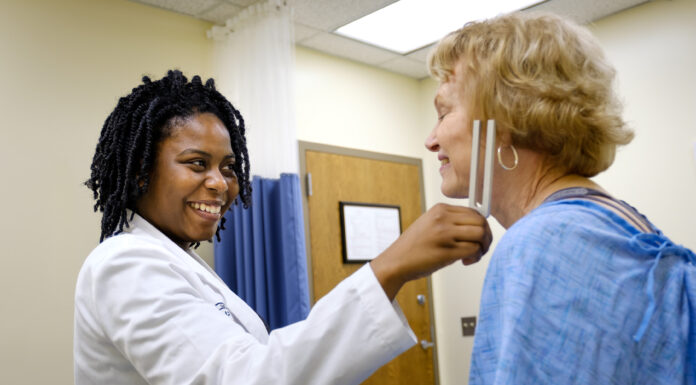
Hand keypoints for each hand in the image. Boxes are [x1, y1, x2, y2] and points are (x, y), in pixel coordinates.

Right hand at [370, 203, 491, 299]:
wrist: (396, 262)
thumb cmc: (413, 247)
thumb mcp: (430, 225)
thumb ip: (450, 222)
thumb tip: (476, 228)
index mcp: (439, 209)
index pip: (473, 212)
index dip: (481, 225)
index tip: (478, 236)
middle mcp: (442, 218)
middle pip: (480, 221)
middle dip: (486, 236)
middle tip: (481, 247)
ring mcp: (444, 234)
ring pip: (480, 234)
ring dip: (483, 247)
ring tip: (473, 255)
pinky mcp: (447, 251)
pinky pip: (473, 249)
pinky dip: (475, 257)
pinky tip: (465, 261)